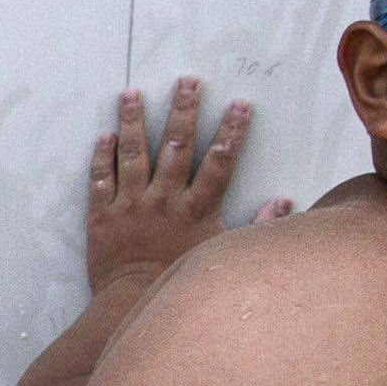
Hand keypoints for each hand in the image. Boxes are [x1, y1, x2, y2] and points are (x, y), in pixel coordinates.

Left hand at [84, 78, 272, 291]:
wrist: (134, 306)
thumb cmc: (180, 282)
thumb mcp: (224, 255)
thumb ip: (257, 228)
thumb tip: (286, 202)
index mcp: (198, 208)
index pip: (220, 160)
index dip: (232, 130)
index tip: (239, 103)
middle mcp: (165, 199)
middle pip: (176, 146)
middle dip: (183, 110)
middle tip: (187, 80)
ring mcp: (131, 205)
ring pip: (133, 154)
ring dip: (134, 121)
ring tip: (132, 93)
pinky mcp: (102, 217)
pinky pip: (100, 180)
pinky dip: (102, 157)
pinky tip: (104, 135)